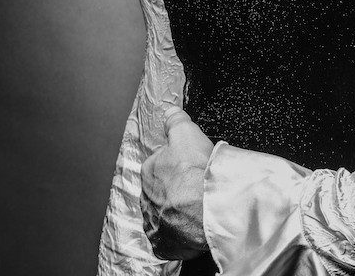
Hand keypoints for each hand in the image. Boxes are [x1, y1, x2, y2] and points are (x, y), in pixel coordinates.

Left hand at [141, 108, 214, 259]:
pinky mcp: (164, 244)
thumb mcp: (186, 132)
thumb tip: (169, 111)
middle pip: (161, 190)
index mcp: (148, 171)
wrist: (208, 206)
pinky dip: (177, 235)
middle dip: (174, 189)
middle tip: (194, 188)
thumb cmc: (197, 170)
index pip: (160, 164)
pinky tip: (190, 228)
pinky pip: (168, 238)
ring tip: (195, 209)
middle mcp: (146, 199)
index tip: (190, 167)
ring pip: (163, 214)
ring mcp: (154, 223)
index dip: (177, 164)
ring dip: (175, 212)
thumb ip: (175, 120)